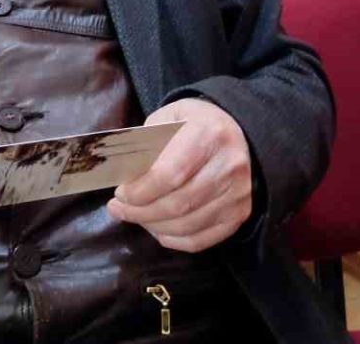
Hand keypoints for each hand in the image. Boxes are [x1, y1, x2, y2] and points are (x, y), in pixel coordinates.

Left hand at [106, 98, 252, 252]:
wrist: (234, 130)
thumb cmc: (191, 124)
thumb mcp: (165, 119)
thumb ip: (144, 146)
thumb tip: (121, 178)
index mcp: (208, 134)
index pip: (170, 174)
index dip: (140, 191)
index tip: (120, 194)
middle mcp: (229, 165)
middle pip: (178, 204)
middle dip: (141, 212)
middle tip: (120, 209)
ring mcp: (238, 193)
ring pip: (187, 226)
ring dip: (153, 227)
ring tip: (135, 216)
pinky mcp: (240, 213)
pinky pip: (200, 239)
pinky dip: (173, 240)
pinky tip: (157, 229)